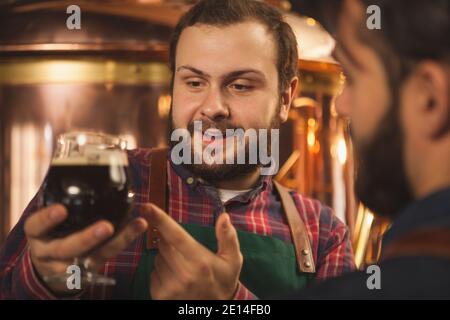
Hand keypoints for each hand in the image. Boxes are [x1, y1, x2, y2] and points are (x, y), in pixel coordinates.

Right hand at [24, 204, 147, 294]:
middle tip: (106, 227)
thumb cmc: (52, 231)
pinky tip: (136, 229)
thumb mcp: (47, 220)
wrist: (49, 265)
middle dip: (86, 238)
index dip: (47, 219)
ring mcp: (66, 265)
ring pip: (90, 258)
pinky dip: (122, 243)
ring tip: (134, 226)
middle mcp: (47, 252)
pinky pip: (105, 258)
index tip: (61, 210)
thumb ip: (61, 200)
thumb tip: (78, 161)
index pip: (35, 226)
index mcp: (36, 233)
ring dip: (114, 243)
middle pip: (65, 248)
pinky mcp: (86, 270)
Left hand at [143, 203, 242, 299]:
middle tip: (185, 252)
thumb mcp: (232, 259)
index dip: (160, 220)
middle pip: (163, 244)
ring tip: (184, 268)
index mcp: (200, 262)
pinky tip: (176, 278)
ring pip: (157, 258)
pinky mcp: (160, 296)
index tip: (146, 206)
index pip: (176, 236)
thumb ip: (228, 237)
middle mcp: (183, 275)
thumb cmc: (224, 280)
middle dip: (169, 242)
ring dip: (166, 258)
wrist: (215, 309)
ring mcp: (170, 287)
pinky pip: (153, 273)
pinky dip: (161, 271)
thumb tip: (224, 216)